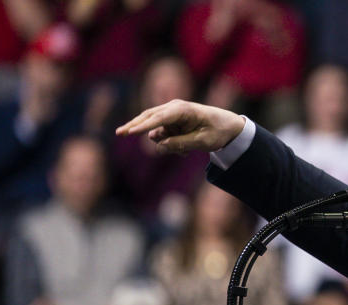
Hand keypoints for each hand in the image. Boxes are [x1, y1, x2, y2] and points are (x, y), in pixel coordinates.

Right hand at [116, 99, 243, 153]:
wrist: (228, 126)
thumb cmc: (218, 131)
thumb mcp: (203, 142)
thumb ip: (182, 143)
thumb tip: (161, 145)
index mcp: (183, 110)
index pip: (159, 117)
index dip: (144, 125)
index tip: (131, 132)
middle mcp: (174, 109)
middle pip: (148, 117)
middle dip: (134, 126)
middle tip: (119, 134)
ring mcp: (171, 115)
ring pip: (155, 130)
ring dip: (164, 144)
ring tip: (184, 152)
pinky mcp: (171, 123)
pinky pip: (162, 136)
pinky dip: (170, 145)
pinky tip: (185, 150)